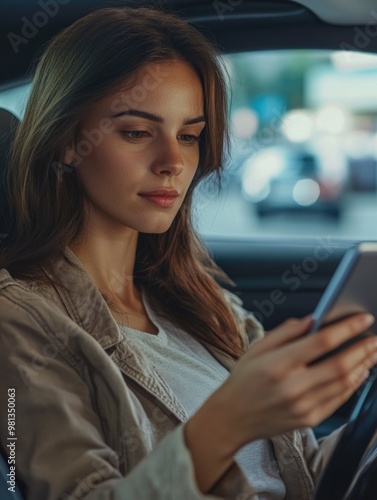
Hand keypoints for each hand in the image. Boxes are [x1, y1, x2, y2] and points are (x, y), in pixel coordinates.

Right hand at [184, 313, 376, 492]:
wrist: (233, 418)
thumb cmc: (243, 380)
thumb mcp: (256, 348)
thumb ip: (285, 332)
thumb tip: (313, 319)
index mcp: (278, 364)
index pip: (321, 342)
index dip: (346, 329)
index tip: (364, 319)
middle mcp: (292, 387)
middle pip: (339, 365)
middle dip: (363, 348)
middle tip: (375, 336)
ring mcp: (303, 406)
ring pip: (343, 383)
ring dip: (363, 365)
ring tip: (372, 351)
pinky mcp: (309, 419)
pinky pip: (339, 400)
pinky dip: (353, 384)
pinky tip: (359, 372)